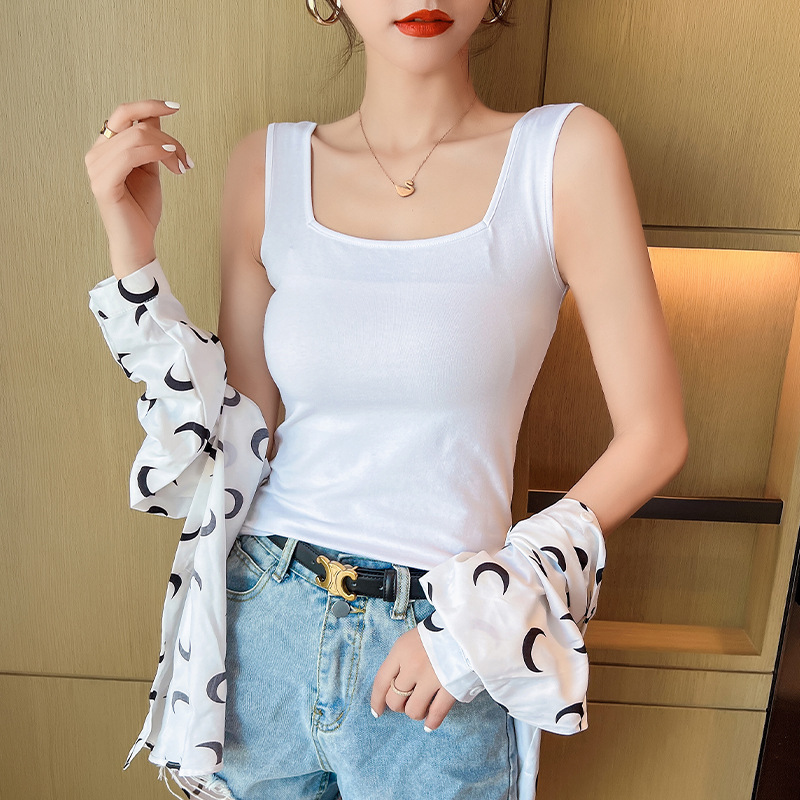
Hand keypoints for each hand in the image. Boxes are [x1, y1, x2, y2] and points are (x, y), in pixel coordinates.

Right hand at [84, 99, 192, 277]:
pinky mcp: (103, 183)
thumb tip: (156, 115)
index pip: (124, 114)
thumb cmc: (143, 209)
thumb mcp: (150, 169)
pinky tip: (172, 162)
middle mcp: (96, 154)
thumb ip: (150, 144)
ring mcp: (96, 168)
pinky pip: (131, 154)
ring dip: (168, 148)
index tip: (176, 107)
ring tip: (182, 167)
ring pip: (137, 137)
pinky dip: (155, 153)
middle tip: (186, 158)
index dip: (149, 105)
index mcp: (106, 148)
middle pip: (135, 123)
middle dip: (167, 136)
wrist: (138, 243)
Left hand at [370, 626, 455, 730]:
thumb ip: (400, 660)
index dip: (377, 700)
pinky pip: (436, 713)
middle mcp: (412, 665)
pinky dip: (432, 722)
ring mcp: (431, 677)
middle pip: (395, 699)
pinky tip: (430, 724)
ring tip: (422, 708)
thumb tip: (394, 684)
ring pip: (413, 710)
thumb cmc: (437, 632)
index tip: (378, 712)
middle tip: (407, 702)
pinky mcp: (449, 686)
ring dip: (416, 713)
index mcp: (400, 651)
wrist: (465, 626)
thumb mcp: (411, 639)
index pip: (381, 681)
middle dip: (399, 706)